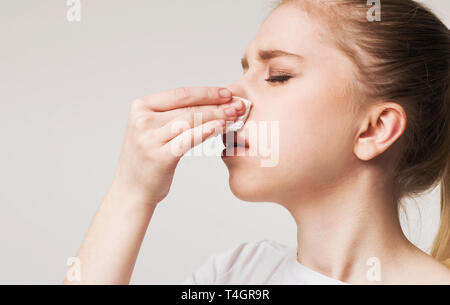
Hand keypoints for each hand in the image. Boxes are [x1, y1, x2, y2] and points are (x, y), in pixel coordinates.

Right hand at [111, 87, 244, 206]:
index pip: (180, 94)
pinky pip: (188, 139)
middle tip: (238, 105)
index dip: (206, 92)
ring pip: (190, 121)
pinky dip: (206, 131)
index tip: (227, 93)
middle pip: (188, 107)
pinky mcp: (159, 156)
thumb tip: (211, 103)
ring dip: (216, 116)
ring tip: (235, 116)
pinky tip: (220, 128)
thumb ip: (174, 115)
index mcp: (141, 107)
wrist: (132, 190)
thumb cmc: (148, 159)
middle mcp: (142, 120)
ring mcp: (149, 138)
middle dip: (217, 104)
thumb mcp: (154, 130)